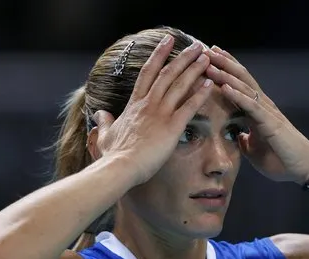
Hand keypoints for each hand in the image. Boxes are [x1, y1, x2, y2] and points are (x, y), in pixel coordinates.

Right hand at [89, 36, 213, 185]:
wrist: (120, 167)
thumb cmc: (113, 155)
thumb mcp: (105, 135)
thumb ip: (105, 122)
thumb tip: (99, 113)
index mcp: (134, 104)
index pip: (147, 72)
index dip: (159, 55)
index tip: (168, 41)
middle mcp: (148, 104)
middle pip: (167, 73)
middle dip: (183, 57)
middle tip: (197, 46)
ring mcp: (160, 114)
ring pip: (179, 85)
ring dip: (194, 69)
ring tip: (207, 57)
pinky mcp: (172, 127)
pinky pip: (189, 107)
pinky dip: (200, 95)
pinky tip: (210, 85)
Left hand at [205, 46, 308, 184]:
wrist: (303, 169)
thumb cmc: (281, 159)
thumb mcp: (253, 149)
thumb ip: (244, 138)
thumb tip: (234, 134)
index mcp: (257, 111)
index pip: (240, 84)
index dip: (225, 70)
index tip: (209, 58)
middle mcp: (263, 106)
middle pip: (241, 78)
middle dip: (223, 63)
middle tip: (205, 49)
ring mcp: (268, 112)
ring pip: (244, 87)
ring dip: (226, 74)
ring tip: (210, 62)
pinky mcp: (271, 123)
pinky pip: (252, 106)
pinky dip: (237, 95)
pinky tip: (224, 86)